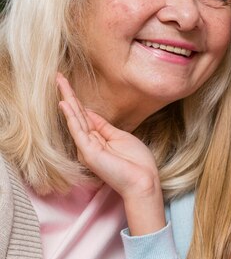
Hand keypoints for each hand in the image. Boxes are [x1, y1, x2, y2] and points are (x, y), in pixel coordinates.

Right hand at [57, 73, 165, 234]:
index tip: (69, 86)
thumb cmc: (137, 162)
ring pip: (75, 120)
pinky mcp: (89, 153)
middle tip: (58, 77)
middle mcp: (89, 144)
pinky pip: (78, 131)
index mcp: (98, 140)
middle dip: (69, 95)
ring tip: (59, 83)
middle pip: (77, 115)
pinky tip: (65, 104)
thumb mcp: (121, 137)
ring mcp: (88, 148)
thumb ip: (104, 127)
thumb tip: (90, 114)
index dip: (78, 101)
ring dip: (67, 100)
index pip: (85, 116)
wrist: (144, 181)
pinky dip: (71, 116)